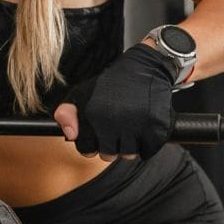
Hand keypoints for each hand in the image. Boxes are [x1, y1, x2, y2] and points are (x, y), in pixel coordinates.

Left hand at [54, 45, 174, 160]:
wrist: (143, 69)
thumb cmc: (109, 84)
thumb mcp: (79, 95)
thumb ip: (66, 114)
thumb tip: (70, 135)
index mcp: (93, 116)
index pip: (86, 150)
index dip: (90, 145)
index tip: (96, 135)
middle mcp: (114, 123)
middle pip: (108, 155)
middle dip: (108, 146)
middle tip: (113, 130)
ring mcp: (137, 126)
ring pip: (128, 154)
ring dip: (128, 146)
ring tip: (128, 128)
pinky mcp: (156, 127)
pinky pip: (148, 150)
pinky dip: (146, 144)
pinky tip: (141, 129)